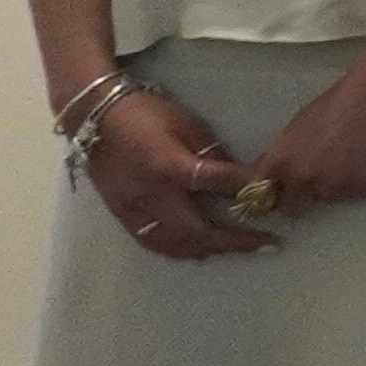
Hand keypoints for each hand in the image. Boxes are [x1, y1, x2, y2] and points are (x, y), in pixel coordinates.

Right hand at [83, 85, 276, 261]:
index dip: (245, 191)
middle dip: (234, 240)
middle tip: (267, 243)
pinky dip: (180, 251)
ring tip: (241, 248)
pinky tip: (200, 251)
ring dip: (211, 249)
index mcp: (169, 166)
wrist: (94, 119)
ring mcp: (134, 210)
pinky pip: (154, 243)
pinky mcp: (122, 216)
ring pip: (176, 244)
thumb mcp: (187, 125)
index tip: (272, 198)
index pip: (214, 183)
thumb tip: (237, 177)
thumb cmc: (146, 114)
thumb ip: (211, 154)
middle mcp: (152, 195)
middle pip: (197, 229)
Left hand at [248, 34, 365, 216]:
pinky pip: (357, 195)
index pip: (261, 196)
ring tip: (352, 159)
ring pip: (329, 200)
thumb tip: (276, 178)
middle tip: (319, 178)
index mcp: (281, 162)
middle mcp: (304, 180)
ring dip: (335, 188)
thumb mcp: (297, 129)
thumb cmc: (338, 101)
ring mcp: (336, 187)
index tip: (280, 193)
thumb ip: (284, 158)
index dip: (271, 195)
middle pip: (294, 207)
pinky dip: (361, 182)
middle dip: (302, 197)